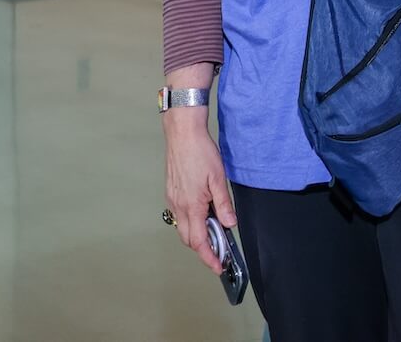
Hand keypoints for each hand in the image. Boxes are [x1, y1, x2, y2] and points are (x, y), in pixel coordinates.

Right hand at [163, 116, 236, 272]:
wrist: (182, 134)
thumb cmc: (200, 152)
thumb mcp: (218, 179)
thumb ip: (224, 204)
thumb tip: (229, 224)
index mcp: (192, 205)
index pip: (198, 241)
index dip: (208, 257)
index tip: (217, 266)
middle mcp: (179, 206)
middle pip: (188, 238)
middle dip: (202, 249)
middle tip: (218, 251)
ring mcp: (173, 199)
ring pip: (182, 227)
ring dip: (196, 235)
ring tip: (213, 232)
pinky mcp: (171, 192)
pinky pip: (179, 215)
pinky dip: (190, 222)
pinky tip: (202, 214)